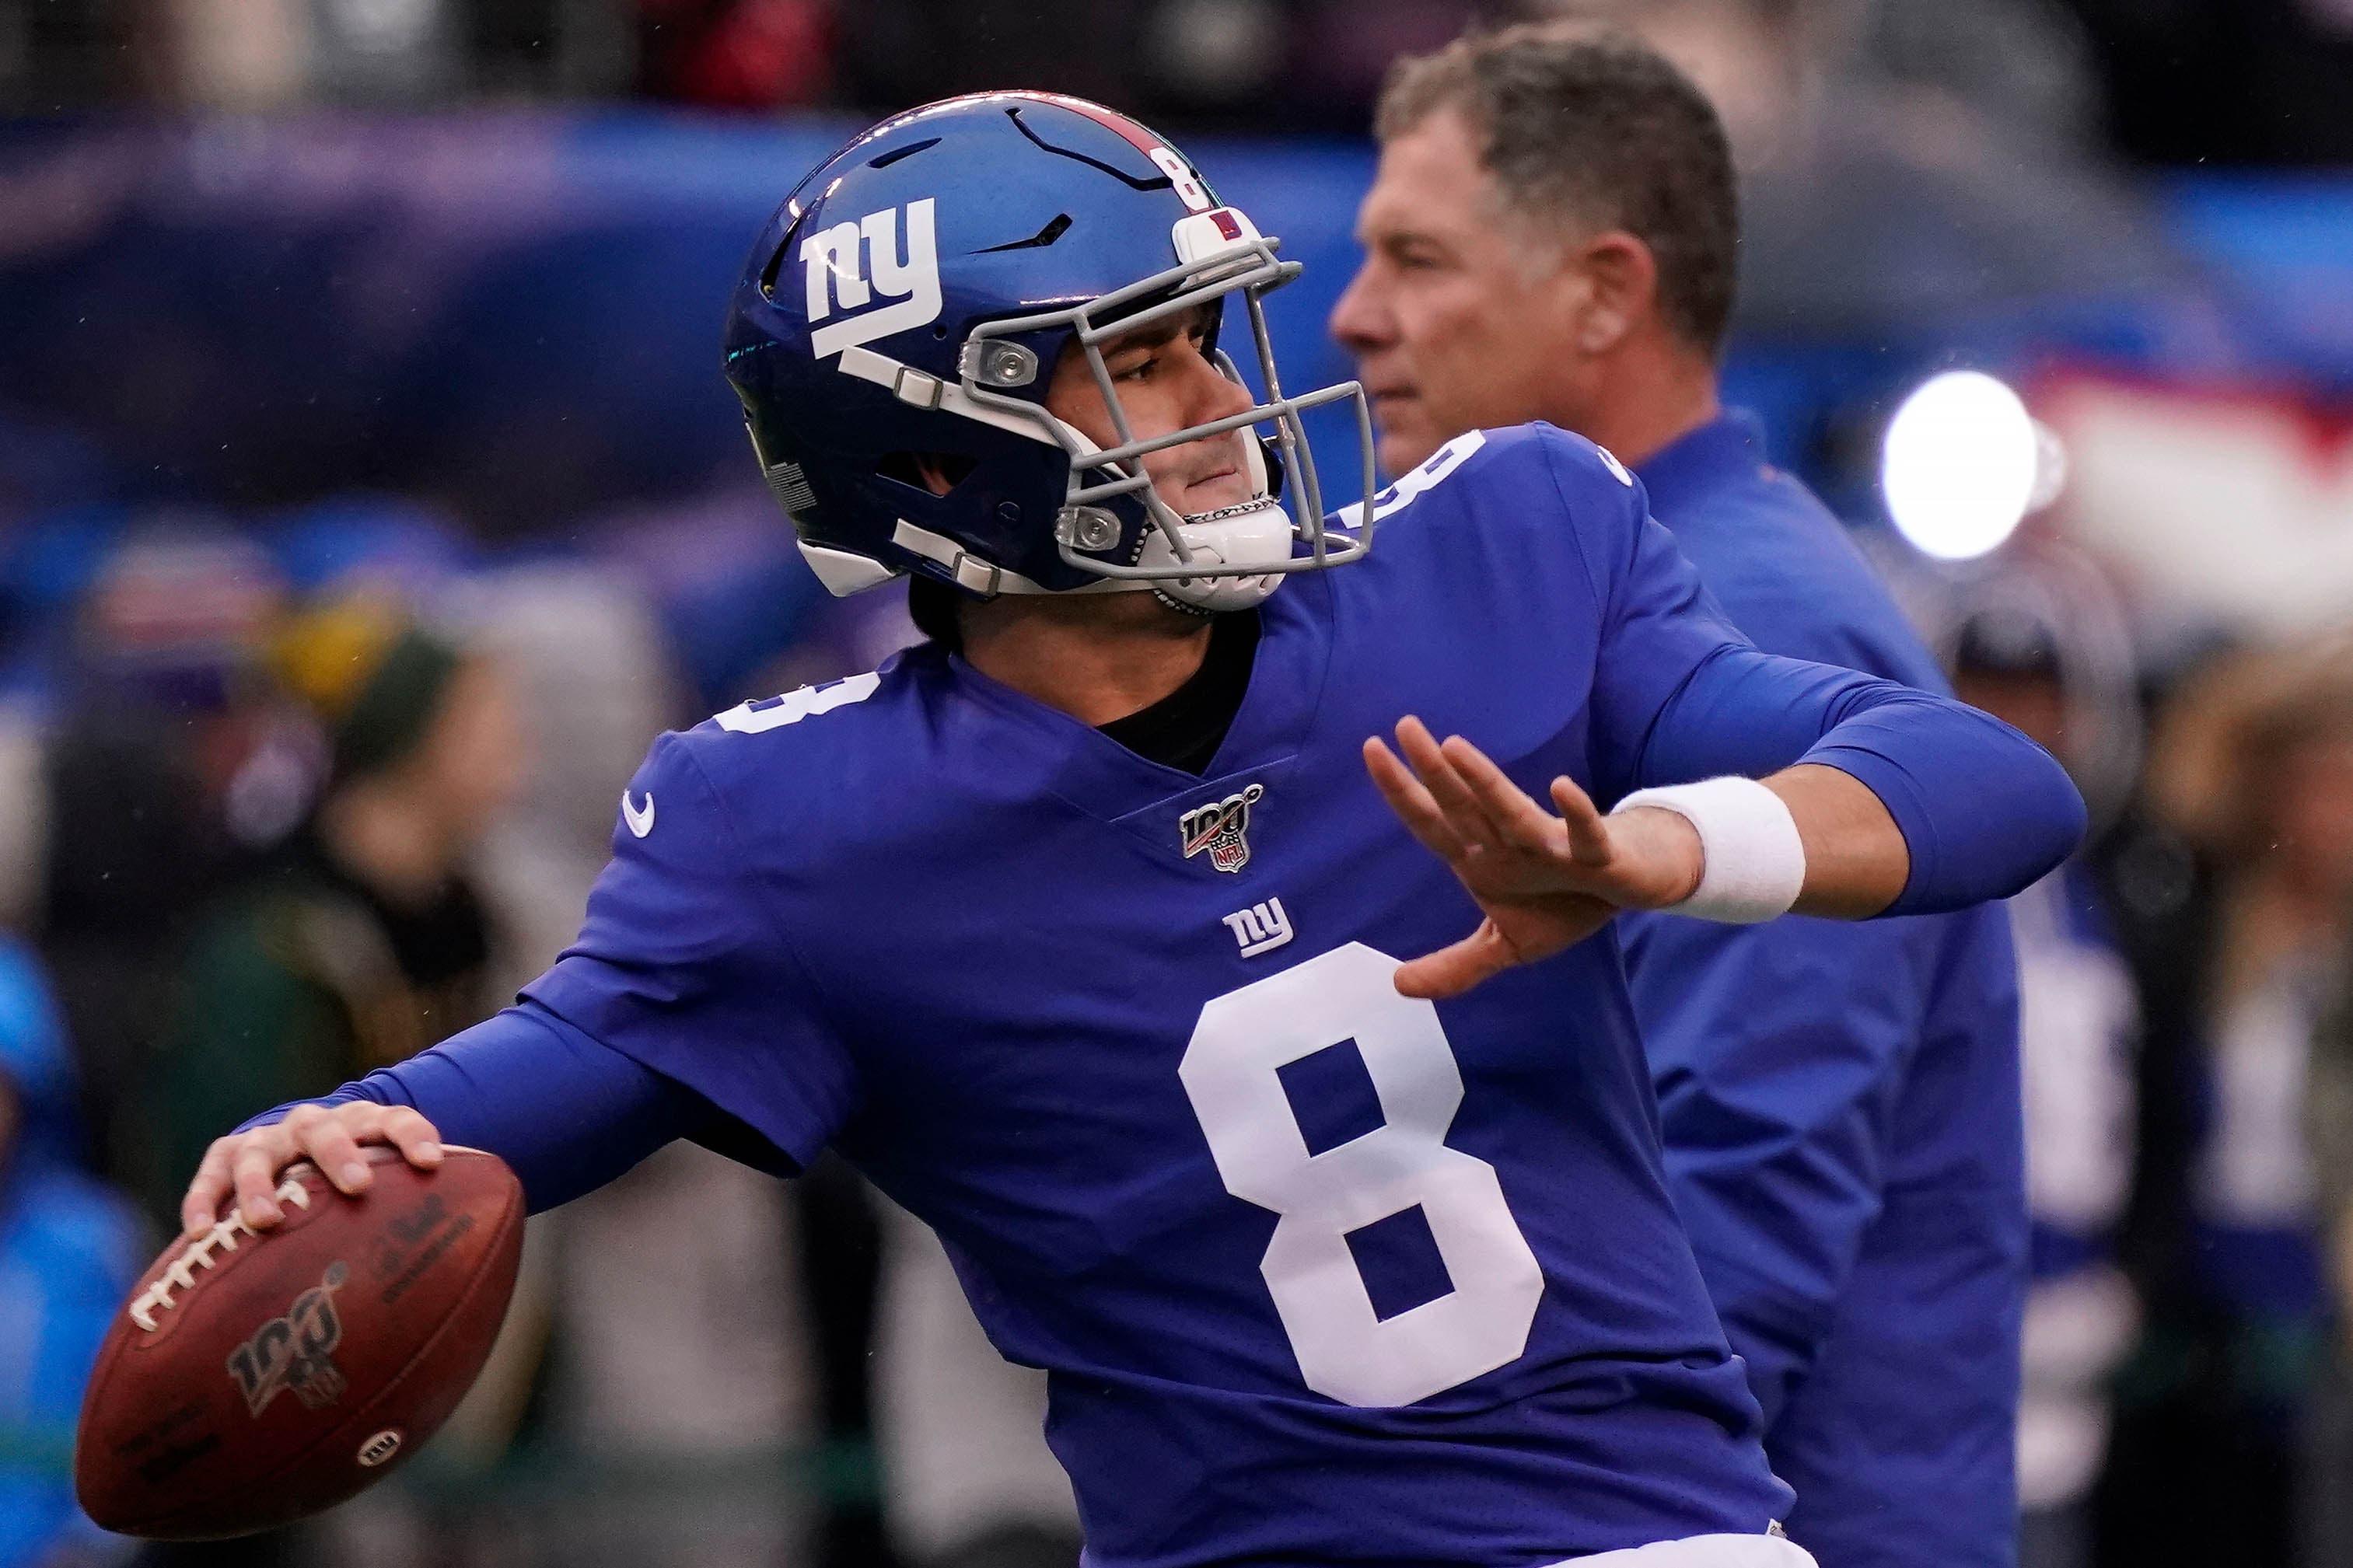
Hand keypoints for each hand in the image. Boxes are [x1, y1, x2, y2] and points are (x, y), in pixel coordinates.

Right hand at [181, 1102, 444, 1239]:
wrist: (297, 1149)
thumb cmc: (352, 1183)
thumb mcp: (383, 1184)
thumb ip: (412, 1213)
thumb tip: (463, 1282)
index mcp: (361, 1124)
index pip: (394, 1120)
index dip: (414, 1135)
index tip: (433, 1162)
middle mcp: (313, 1125)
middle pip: (325, 1129)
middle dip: (341, 1154)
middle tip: (356, 1187)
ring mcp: (268, 1139)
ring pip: (260, 1152)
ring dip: (262, 1183)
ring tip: (267, 1220)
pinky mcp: (226, 1155)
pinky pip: (211, 1174)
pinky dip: (204, 1199)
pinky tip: (202, 1233)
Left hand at [1363, 716, 1703, 999]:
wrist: (1629, 888)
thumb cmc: (1562, 903)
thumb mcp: (1506, 945)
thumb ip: (1455, 967)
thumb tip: (1398, 985)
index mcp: (1483, 858)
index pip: (1433, 823)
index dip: (1402, 792)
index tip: (1371, 749)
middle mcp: (1510, 844)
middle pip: (1465, 807)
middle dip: (1434, 771)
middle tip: (1406, 727)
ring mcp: (1552, 847)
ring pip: (1513, 813)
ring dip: (1485, 783)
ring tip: (1453, 748)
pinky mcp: (1596, 856)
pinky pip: (1585, 834)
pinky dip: (1575, 813)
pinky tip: (1561, 787)